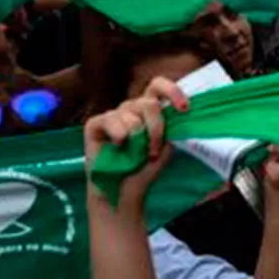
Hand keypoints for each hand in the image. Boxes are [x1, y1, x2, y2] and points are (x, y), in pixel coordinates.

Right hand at [84, 76, 188, 205]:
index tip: (184, 108)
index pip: (159, 86)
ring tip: (135, 155)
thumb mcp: (165, 148)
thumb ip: (171, 128)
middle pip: (149, 103)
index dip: (172, 91)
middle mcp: (131, 108)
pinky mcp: (95, 124)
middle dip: (156, 128)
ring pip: (131, 114)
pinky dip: (118, 136)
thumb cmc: (144, 169)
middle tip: (153, 149)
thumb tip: (177, 113)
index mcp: (150, 109)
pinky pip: (110, 120)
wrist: (122, 192)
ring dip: (137, 138)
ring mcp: (113, 115)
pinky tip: (117, 147)